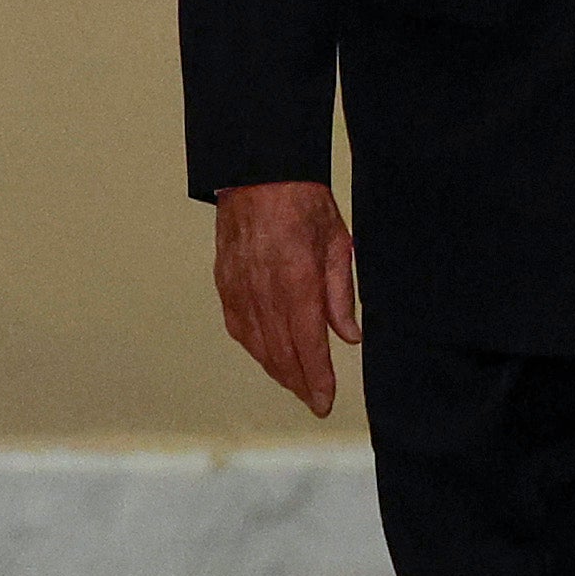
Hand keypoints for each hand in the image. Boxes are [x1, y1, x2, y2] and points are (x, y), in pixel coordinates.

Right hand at [212, 178, 362, 416]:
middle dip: (299, 382)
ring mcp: (240, 289)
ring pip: (258, 345)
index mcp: (296, 280)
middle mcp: (264, 291)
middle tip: (314, 401)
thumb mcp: (338, 244)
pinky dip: (255, 348)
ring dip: (278, 370)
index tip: (325, 401)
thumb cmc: (303, 203)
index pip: (308, 344)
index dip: (317, 378)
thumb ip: (341, 295)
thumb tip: (349, 337)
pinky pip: (239, 328)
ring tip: (297, 385)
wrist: (258, 174)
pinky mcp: (225, 284)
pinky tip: (269, 357)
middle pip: (281, 352)